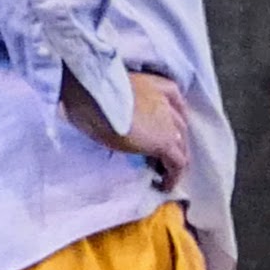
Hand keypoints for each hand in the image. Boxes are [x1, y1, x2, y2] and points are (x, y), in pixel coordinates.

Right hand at [64, 66, 193, 190]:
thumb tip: (112, 117)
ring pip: (182, 145)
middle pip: (180, 125)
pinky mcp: (165, 142)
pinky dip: (173, 176)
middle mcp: (166, 100)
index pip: (174, 101)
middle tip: (162, 158)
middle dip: (174, 141)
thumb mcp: (107, 93)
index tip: (165, 132)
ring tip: (164, 174)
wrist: (93, 94)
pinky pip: (177, 163)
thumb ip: (119, 103)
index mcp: (153, 83)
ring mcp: (168, 121)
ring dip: (174, 160)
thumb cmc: (87, 90)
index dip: (171, 120)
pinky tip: (164, 185)